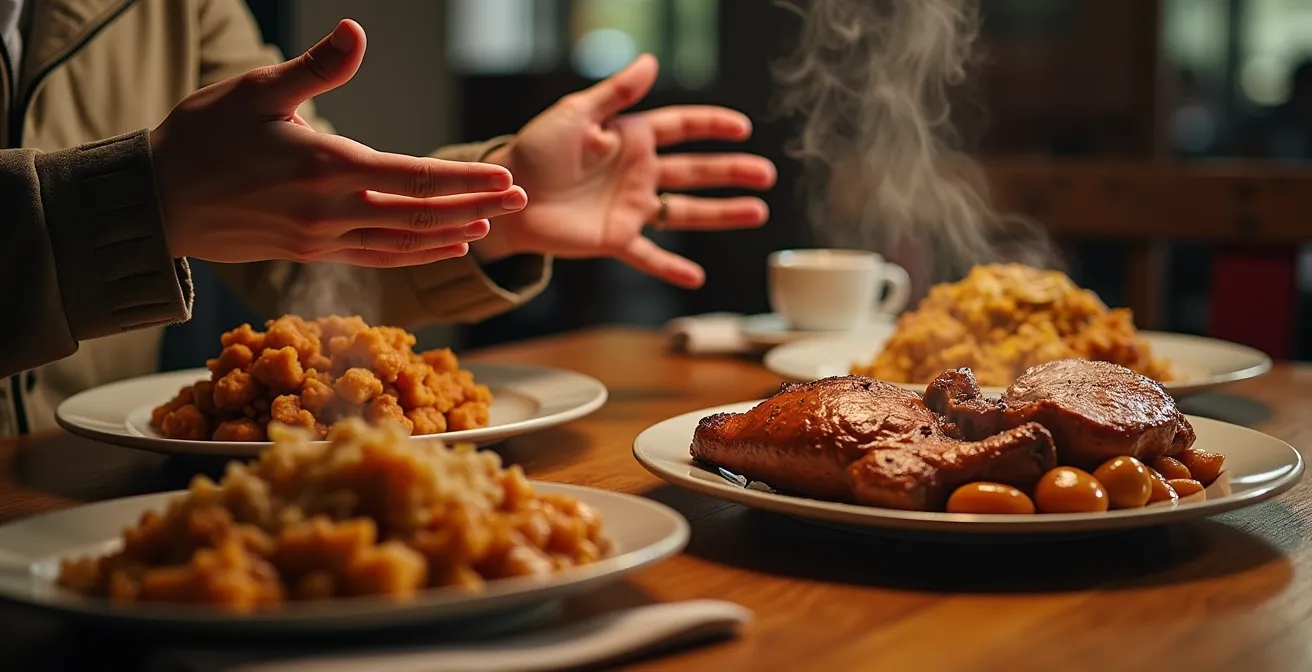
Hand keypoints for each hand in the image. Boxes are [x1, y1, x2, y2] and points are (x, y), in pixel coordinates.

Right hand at [151, 20, 527, 267]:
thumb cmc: (202, 138)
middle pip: (422, 215)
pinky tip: (442, 247)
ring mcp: (322, 238)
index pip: (416, 178)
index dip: (466, 180)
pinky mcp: (311, 253)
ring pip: (404, 242)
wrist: (155, 203)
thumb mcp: (256, 91)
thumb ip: (315, 69)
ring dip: (452, 234)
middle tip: (523, 200)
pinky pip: (377, 256)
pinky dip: (415, 253)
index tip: (507, 177)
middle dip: (477, 206)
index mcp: (328, 169)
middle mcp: (332, 211)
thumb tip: (356, 32)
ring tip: (493, 225)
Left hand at [476, 54, 775, 287]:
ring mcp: (630, 208)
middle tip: (766, 174)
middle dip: (731, 171)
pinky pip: (649, 256)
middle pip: (695, 171)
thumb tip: (651, 61)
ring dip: (721, 213)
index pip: (681, 127)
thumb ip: (615, 92)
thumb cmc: (534, 150)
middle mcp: (637, 173)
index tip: (741, 128)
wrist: (506, 196)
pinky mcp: (615, 238)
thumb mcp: (575, 114)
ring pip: (685, 212)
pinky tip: (696, 278)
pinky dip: (671, 267)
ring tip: (756, 212)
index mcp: (630, 138)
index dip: (711, 126)